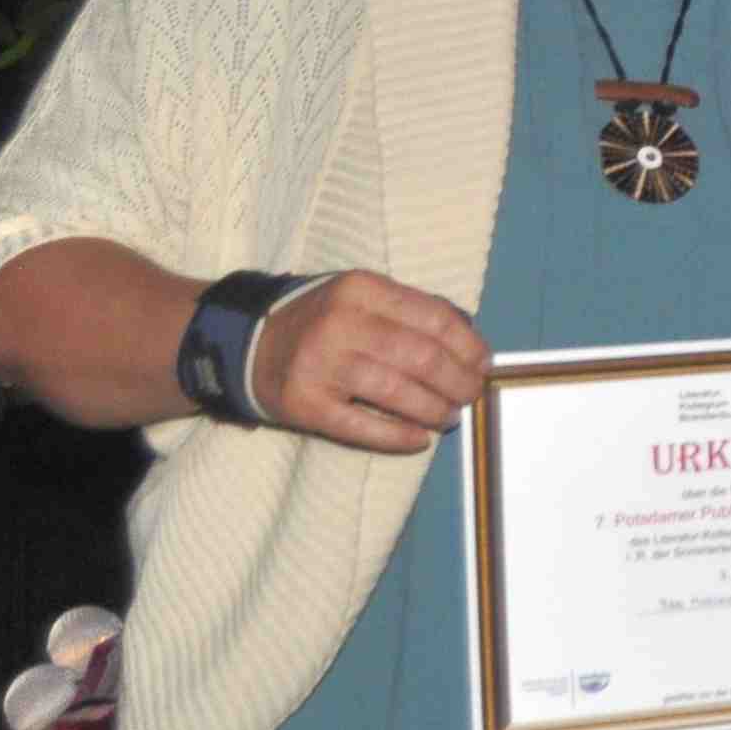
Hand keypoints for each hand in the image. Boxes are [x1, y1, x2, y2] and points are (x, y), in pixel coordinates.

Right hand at [244, 271, 489, 454]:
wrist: (247, 343)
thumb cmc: (322, 320)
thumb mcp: (362, 297)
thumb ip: (410, 311)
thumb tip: (470, 340)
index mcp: (362, 290)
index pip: (434, 318)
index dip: (469, 345)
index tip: (483, 364)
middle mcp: (341, 323)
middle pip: (423, 357)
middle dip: (459, 382)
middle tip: (470, 395)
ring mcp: (320, 365)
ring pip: (399, 393)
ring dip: (435, 410)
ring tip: (448, 417)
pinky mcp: (305, 404)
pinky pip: (364, 427)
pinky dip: (399, 437)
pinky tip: (418, 439)